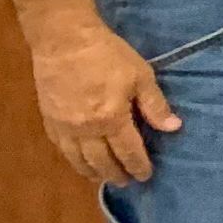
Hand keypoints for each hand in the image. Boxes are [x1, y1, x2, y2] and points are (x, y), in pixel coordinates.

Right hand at [32, 16, 179, 185]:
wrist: (64, 39)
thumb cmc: (107, 55)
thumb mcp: (141, 76)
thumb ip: (155, 105)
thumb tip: (173, 128)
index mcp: (111, 119)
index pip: (128, 152)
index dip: (137, 166)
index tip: (144, 176)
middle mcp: (86, 129)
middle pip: (101, 161)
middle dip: (115, 174)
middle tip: (124, 182)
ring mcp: (64, 125)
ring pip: (77, 158)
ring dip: (91, 171)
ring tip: (101, 178)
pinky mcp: (48, 117)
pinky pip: (60, 146)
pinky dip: (71, 158)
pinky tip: (77, 161)